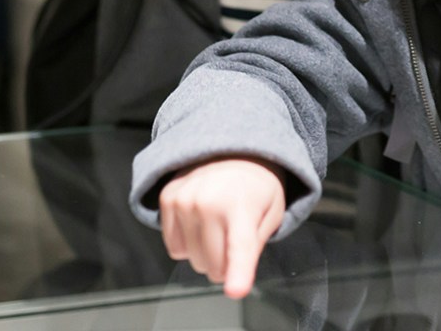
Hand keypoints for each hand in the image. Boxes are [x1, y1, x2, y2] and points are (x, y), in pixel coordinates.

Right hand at [159, 157, 287, 297]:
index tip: (236, 290)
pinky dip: (188, 242)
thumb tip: (235, 278)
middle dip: (224, 263)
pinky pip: (174, 247)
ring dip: (205, 253)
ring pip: (191, 260)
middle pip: (212, 266)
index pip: (240, 247)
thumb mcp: (272, 213)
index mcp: (243, 207)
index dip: (238, 272)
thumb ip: (255, 248)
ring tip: (218, 223)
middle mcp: (209, 202)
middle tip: (234, 237)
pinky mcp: (168, 199)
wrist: (232, 150)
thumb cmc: (256, 186)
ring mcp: (185, 200)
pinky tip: (200, 222)